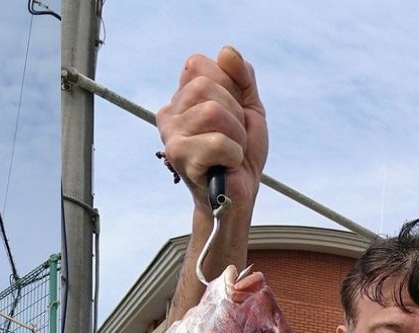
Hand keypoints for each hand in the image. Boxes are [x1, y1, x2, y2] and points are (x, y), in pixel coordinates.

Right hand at [156, 46, 267, 219]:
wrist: (239, 194)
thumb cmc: (241, 152)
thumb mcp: (248, 106)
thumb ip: (242, 76)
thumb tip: (225, 51)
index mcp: (182, 98)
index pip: (199, 64)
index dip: (226, 84)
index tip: (232, 110)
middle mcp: (169, 114)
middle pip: (205, 86)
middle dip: (233, 112)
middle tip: (233, 136)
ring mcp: (170, 136)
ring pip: (212, 112)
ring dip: (235, 135)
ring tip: (231, 152)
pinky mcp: (178, 157)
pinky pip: (217, 141)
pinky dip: (233, 154)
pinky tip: (226, 165)